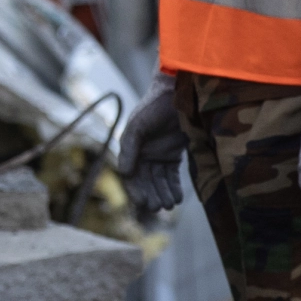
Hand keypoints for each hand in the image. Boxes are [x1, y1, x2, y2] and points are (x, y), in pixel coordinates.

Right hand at [118, 72, 186, 218]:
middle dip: (152, 195)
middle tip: (159, 207)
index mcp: (131, 149)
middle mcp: (144, 154)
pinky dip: (174, 187)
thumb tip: (123, 173)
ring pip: (160, 181)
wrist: (177, 92)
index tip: (144, 202)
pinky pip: (172, 175)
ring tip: (170, 205)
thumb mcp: (138, 126)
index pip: (131, 176)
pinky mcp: (174, 153)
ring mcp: (159, 154)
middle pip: (146, 181)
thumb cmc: (154, 106)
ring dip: (163, 193)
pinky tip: (178, 198)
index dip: (136, 191)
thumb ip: (129, 149)